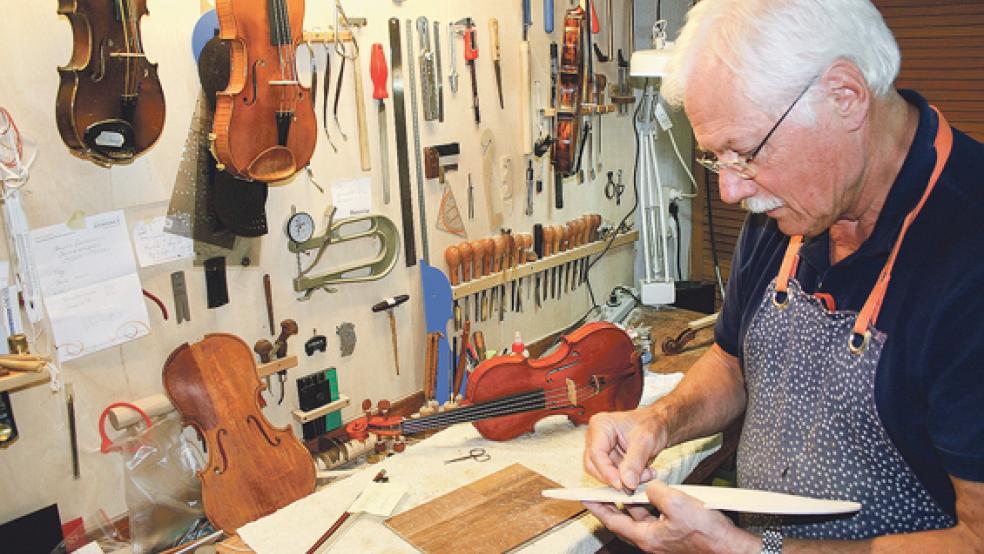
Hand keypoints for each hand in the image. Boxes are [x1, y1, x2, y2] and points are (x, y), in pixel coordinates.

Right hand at [583, 408, 667, 490]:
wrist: (662, 424)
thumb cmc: (652, 423)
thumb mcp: (645, 441)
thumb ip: (635, 462)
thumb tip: (627, 483)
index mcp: (600, 425)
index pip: (596, 453)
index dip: (607, 471)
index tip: (622, 484)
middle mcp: (596, 438)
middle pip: (594, 466)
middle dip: (616, 477)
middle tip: (635, 483)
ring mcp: (603, 449)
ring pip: (604, 474)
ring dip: (625, 480)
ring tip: (647, 475)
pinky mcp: (610, 459)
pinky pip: (614, 476)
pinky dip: (629, 479)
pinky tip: (645, 474)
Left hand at [584, 481, 757, 553]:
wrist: (731, 547)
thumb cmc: (707, 531)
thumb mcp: (677, 503)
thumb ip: (656, 491)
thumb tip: (648, 486)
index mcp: (646, 539)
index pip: (613, 522)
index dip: (597, 508)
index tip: (584, 497)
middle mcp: (651, 542)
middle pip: (623, 521)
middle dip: (612, 504)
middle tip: (601, 490)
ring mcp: (663, 540)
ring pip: (640, 518)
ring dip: (634, 502)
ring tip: (626, 486)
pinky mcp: (674, 535)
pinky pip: (655, 518)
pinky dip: (651, 505)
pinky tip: (655, 492)